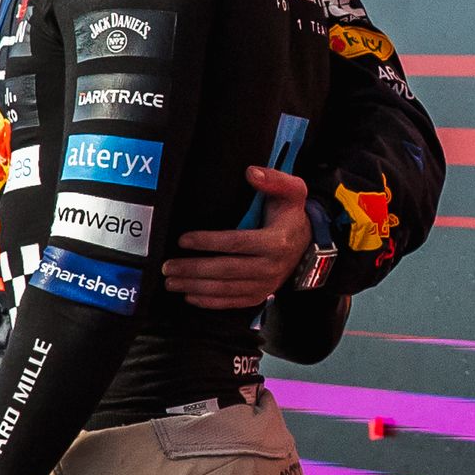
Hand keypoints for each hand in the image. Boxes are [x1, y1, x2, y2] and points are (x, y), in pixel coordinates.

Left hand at [161, 165, 310, 309]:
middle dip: (194, 270)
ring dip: (196, 287)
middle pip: (226, 270)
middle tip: (167, 266)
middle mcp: (271, 267)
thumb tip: (251, 172)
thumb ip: (274, 180)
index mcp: (275, 242)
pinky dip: (210, 302)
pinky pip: (233, 302)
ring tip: (171, 281)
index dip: (208, 242)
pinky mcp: (261, 295)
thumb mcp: (292, 191)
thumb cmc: (291, 214)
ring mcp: (266, 285)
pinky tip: (190, 296)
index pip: (236, 243)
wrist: (307, 243)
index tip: (182, 239)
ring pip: (226, 290)